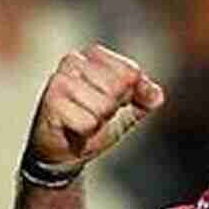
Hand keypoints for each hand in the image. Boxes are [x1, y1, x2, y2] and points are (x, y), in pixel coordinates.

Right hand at [28, 43, 164, 169]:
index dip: (129, 96)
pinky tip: (74, 129)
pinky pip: (88, 122)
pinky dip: (86, 132)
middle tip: (96, 116)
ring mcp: (60, 79)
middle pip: (117, 87)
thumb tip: (156, 95)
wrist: (63, 152)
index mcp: (94, 56)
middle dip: (112, 110)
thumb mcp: (126, 111)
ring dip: (98, 122)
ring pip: (103, 105)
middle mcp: (74, 61)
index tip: (114, 105)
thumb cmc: (92, 126)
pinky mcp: (51, 102)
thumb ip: (144, 99)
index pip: (131, 72)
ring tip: (84, 122)